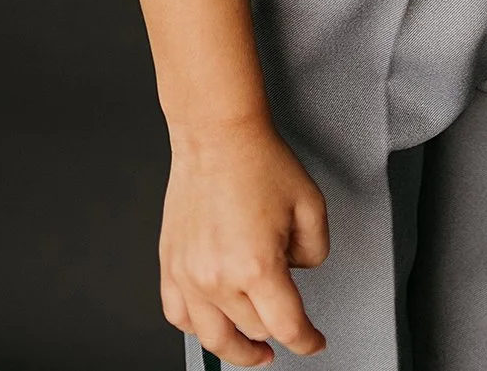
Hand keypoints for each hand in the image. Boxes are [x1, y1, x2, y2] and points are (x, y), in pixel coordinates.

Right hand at [160, 117, 328, 364]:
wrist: (217, 136)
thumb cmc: (258, 161)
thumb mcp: (311, 205)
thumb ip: (316, 251)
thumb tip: (300, 272)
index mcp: (257, 266)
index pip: (287, 326)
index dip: (307, 341)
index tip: (314, 342)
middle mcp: (219, 278)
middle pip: (254, 330)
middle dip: (277, 329)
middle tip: (289, 321)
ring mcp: (189, 276)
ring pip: (214, 337)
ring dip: (237, 349)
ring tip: (253, 351)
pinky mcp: (170, 266)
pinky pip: (179, 316)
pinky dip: (198, 328)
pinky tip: (211, 325)